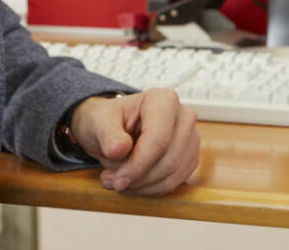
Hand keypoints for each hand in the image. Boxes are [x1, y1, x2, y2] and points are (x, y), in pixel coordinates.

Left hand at [69, 88, 198, 195]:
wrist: (113, 129)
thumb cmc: (108, 121)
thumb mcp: (98, 122)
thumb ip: (107, 134)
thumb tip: (118, 149)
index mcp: (164, 100)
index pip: (159, 139)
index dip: (138, 164)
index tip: (118, 180)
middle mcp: (183, 117)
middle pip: (168, 160)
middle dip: (138, 178)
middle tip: (112, 180)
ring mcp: (190, 139)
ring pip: (172, 176)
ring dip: (142, 186)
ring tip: (118, 179)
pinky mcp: (189, 159)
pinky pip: (173, 184)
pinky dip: (150, 189)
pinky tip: (133, 181)